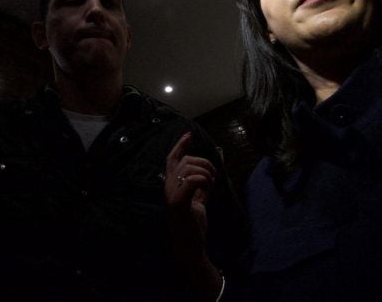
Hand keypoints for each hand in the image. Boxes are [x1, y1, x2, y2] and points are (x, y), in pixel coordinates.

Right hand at [165, 132, 216, 252]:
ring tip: (211, 185)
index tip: (189, 134)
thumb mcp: (198, 202)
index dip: (180, 145)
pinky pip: (190, 181)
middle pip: (185, 161)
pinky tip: (208, 190)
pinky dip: (203, 180)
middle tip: (214, 177)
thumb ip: (200, 188)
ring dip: (205, 172)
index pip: (172, 159)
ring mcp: (171, 195)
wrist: (189, 247)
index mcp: (172, 186)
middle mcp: (168, 187)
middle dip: (204, 163)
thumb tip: (209, 174)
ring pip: (189, 168)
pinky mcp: (178, 203)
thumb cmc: (193, 226)